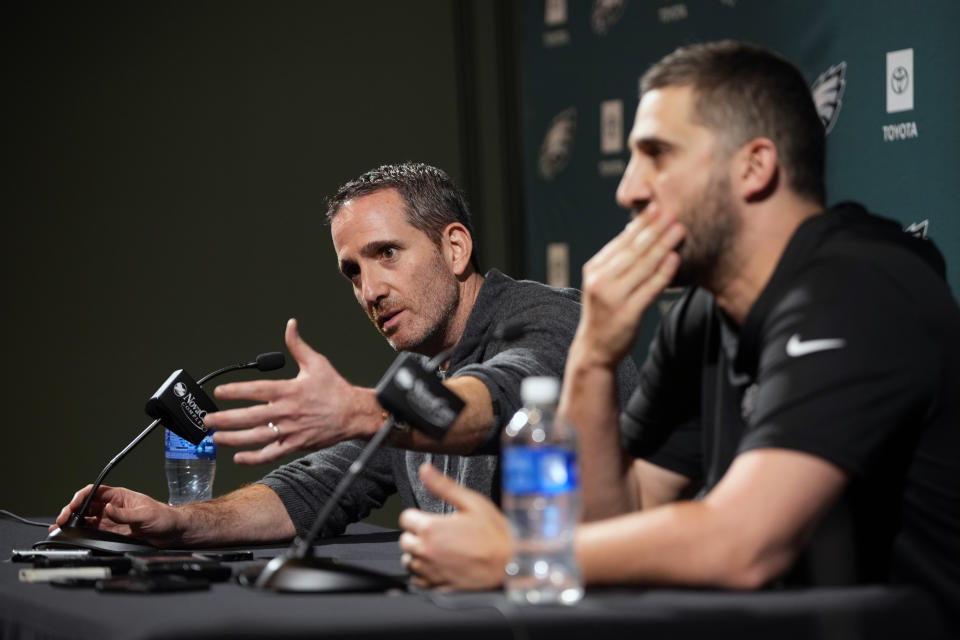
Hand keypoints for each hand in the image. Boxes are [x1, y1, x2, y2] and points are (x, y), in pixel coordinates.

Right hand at [51, 484, 183, 547]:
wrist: (172, 532)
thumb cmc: (164, 518)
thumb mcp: (144, 514)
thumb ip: (124, 514)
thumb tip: (107, 510)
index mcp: (120, 496)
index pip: (94, 492)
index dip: (80, 497)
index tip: (72, 506)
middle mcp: (112, 507)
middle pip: (86, 506)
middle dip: (71, 511)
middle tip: (62, 521)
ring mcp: (110, 520)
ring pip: (86, 519)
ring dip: (73, 523)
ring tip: (61, 529)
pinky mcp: (111, 533)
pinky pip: (92, 532)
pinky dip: (80, 533)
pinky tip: (73, 536)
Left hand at [206, 318, 371, 464]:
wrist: (354, 414)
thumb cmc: (335, 389)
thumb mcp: (317, 363)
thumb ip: (298, 345)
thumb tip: (290, 325)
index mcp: (290, 390)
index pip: (257, 390)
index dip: (236, 391)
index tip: (220, 391)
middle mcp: (288, 411)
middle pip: (251, 417)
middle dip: (226, 419)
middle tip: (209, 420)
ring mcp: (291, 430)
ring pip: (257, 437)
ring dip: (234, 439)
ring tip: (217, 438)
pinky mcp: (296, 444)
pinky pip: (271, 453)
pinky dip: (254, 457)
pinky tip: (239, 457)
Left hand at [398, 463, 510, 590]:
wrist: (510, 562)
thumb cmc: (495, 534)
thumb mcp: (471, 502)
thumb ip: (443, 486)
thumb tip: (425, 470)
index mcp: (431, 528)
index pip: (405, 518)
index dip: (417, 515)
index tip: (429, 517)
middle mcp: (426, 551)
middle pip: (405, 539)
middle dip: (417, 534)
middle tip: (437, 532)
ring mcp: (430, 571)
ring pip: (409, 560)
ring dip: (419, 553)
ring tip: (439, 548)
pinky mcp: (437, 585)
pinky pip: (418, 579)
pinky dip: (424, 572)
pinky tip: (439, 564)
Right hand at [574, 208, 683, 367]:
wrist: (595, 349)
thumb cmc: (605, 313)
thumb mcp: (604, 283)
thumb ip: (617, 261)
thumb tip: (634, 231)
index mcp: (595, 269)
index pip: (621, 242)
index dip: (641, 224)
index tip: (657, 208)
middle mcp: (601, 280)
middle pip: (633, 250)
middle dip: (654, 229)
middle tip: (672, 212)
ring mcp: (613, 297)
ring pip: (643, 266)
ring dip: (663, 245)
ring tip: (679, 230)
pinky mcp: (627, 313)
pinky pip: (649, 288)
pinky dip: (663, 272)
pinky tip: (675, 258)